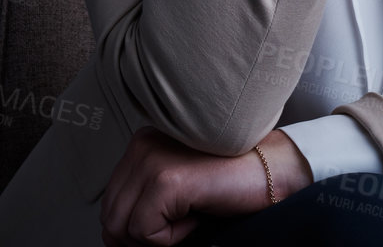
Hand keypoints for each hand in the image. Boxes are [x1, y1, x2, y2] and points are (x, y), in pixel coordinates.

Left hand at [98, 126, 312, 244]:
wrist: (272, 171)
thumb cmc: (229, 182)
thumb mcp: (175, 188)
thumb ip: (144, 199)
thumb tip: (114, 236)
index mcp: (140, 144)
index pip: (110, 204)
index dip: (134, 229)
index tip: (168, 224)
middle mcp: (141, 146)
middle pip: (110, 218)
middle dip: (142, 236)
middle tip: (181, 224)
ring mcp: (152, 160)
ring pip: (123, 228)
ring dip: (158, 237)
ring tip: (190, 216)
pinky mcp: (165, 180)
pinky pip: (145, 233)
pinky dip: (173, 238)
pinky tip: (198, 213)